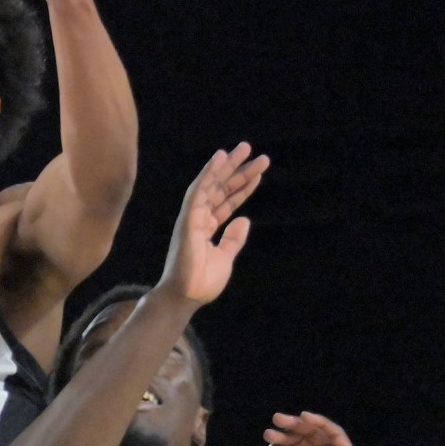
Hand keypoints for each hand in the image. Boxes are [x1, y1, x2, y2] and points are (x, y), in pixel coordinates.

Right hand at [156, 143, 268, 307]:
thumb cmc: (201, 282)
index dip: (242, 187)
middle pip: (220, 188)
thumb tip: (244, 220)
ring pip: (211, 184)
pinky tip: (220, 158)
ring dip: (228, 166)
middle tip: (253, 151)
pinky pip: (198, 191)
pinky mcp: (188, 220)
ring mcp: (192, 218)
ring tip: (245, 148)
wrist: (186, 296)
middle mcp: (198, 219)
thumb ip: (233, 239)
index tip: (258, 173)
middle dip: (237, 170)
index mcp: (206, 228)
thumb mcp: (225, 257)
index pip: (227, 202)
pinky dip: (208, 174)